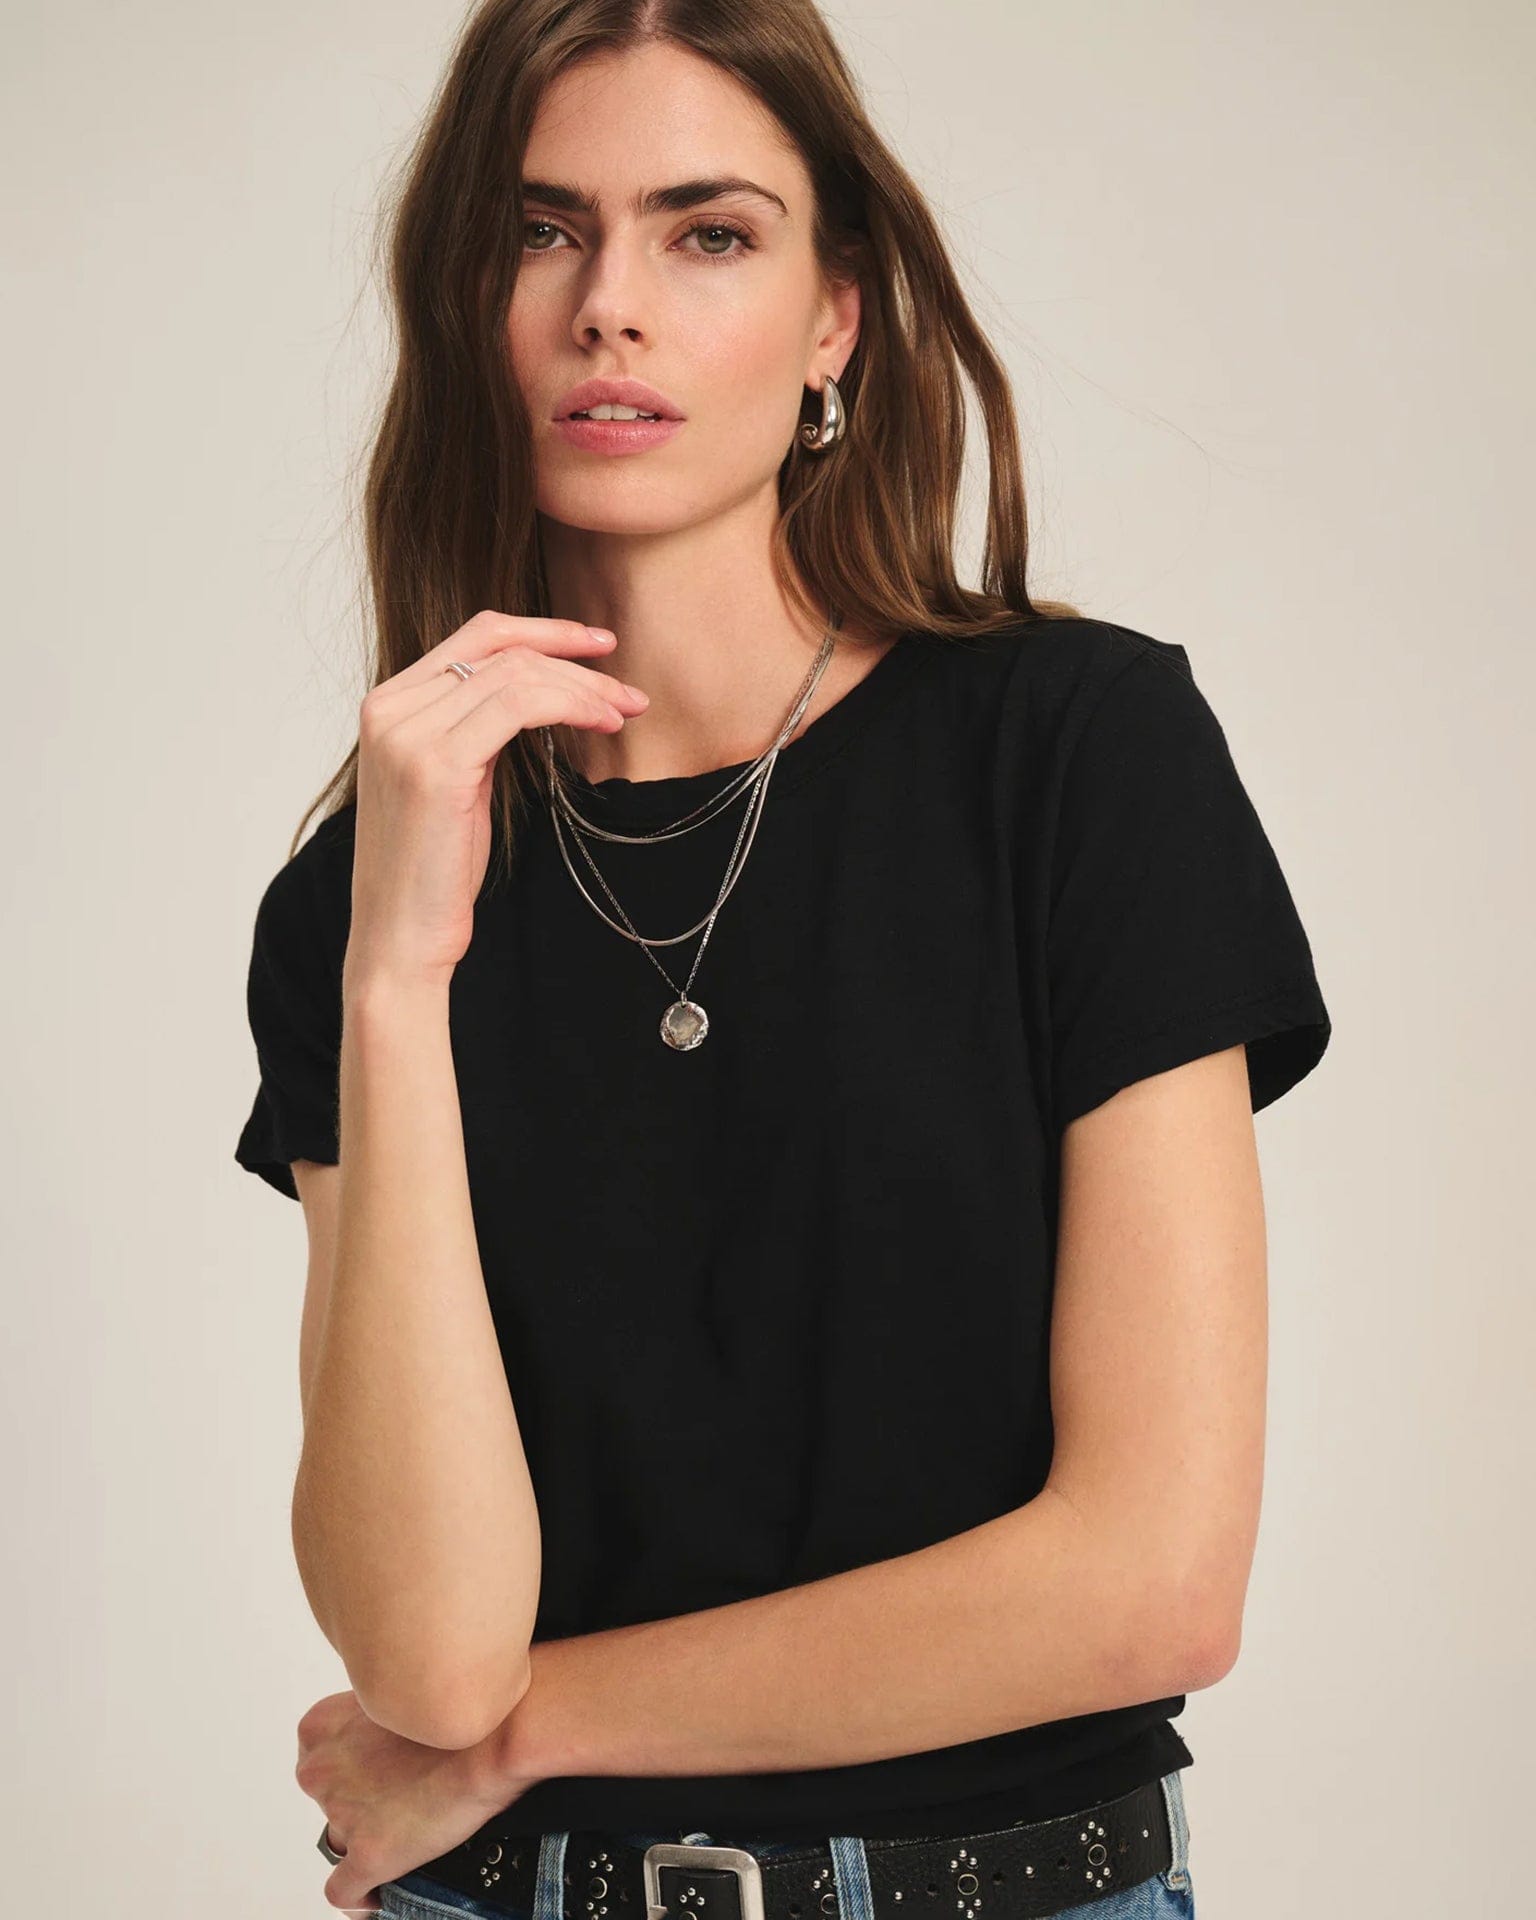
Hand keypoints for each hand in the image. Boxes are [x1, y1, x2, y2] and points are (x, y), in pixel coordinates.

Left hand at [296, 1687, 539, 1912]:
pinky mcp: (369, 1854)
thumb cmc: (453, 1708)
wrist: (492, 1734)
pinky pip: (345, 1892)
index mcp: (321, 1727)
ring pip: (340, 1842)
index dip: (346, 1772)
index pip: (316, 1760)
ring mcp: (342, 1815)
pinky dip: (361, 1898)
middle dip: (357, 1805)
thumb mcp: (396, 1697)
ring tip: (402, 1838)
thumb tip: (382, 1741)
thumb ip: (374, 1718)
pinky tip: (378, 1894)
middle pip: (328, 1801)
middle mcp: (321, 1773)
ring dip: (365, 1843)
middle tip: (398, 1798)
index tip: (369, 1774)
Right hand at [348, 611, 649, 991]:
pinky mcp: (436, 765)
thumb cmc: (433, 870)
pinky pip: (519, 706)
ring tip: (624, 711)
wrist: (401, 936)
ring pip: (516, 674)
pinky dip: (570, 705)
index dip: (542, 631)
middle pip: (500, 649)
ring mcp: (408, 734)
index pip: (475, 637)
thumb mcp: (455, 782)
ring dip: (583, 688)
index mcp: (390, 705)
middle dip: (574, 660)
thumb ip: (475, 729)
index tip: (597, 645)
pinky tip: (601, 723)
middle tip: (626, 690)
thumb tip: (536, 693)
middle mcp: (390, 708)